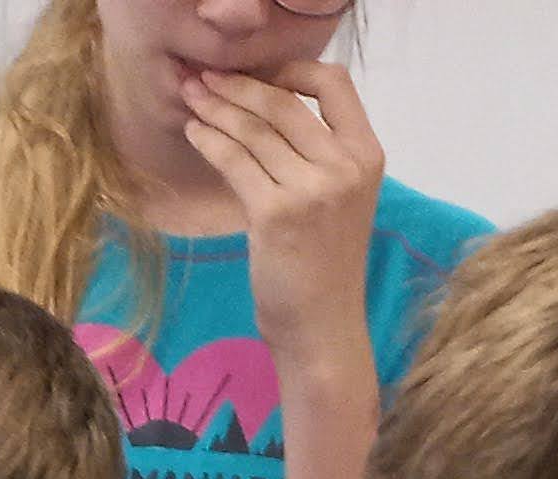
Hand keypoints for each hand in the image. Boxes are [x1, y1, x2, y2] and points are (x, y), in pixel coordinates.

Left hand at [186, 58, 385, 369]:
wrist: (322, 331)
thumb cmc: (325, 270)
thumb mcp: (338, 202)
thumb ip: (319, 156)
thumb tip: (268, 108)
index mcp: (367, 156)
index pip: (334, 84)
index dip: (292, 69)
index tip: (259, 73)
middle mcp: (344, 167)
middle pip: (283, 103)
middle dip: (236, 85)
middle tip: (203, 77)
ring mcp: (312, 190)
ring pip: (254, 130)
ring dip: (215, 108)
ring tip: (191, 97)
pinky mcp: (275, 214)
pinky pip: (235, 161)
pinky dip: (209, 141)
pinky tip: (194, 132)